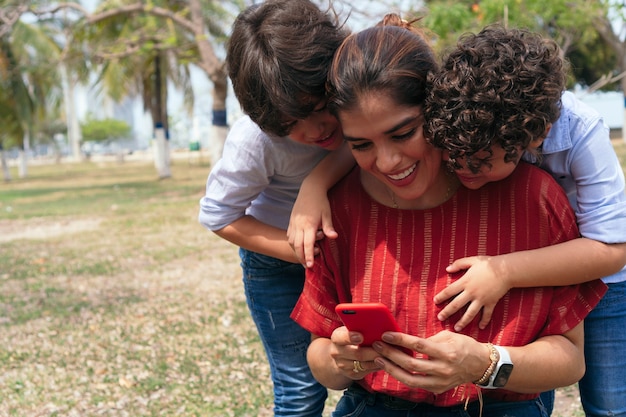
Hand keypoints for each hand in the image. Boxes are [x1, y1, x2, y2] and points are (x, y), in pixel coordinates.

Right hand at [287, 189, 336, 267]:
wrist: (310, 189)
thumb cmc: (321, 202)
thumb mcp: (327, 213)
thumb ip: (328, 227)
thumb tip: (334, 237)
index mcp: (309, 225)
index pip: (308, 244)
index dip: (309, 256)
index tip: (310, 265)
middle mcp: (299, 225)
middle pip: (297, 246)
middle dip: (301, 257)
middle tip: (307, 266)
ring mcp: (293, 223)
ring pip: (292, 242)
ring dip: (297, 251)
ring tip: (303, 257)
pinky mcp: (291, 221)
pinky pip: (289, 236)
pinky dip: (293, 243)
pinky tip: (298, 246)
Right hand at [329, 326, 381, 379]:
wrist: (341, 354)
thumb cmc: (352, 336)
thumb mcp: (352, 328)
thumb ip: (360, 325)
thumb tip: (379, 321)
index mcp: (337, 337)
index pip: (342, 337)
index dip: (351, 337)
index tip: (361, 336)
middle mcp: (337, 352)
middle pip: (357, 353)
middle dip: (373, 351)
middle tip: (385, 347)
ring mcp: (343, 365)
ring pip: (364, 364)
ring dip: (378, 359)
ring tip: (390, 354)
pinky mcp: (351, 374)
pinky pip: (367, 371)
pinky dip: (378, 365)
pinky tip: (386, 360)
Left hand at [372, 330, 487, 393]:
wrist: (480, 365)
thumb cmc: (464, 346)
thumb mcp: (449, 336)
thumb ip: (429, 339)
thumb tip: (408, 341)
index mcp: (447, 353)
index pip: (419, 346)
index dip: (401, 340)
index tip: (386, 335)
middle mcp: (443, 369)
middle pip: (411, 364)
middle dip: (391, 354)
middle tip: (377, 345)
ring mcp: (440, 381)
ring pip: (410, 379)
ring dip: (392, 369)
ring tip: (378, 359)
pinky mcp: (437, 389)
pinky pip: (415, 384)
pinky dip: (401, 377)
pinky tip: (391, 368)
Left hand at [433, 256, 510, 330]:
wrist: (506, 270)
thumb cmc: (488, 264)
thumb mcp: (471, 260)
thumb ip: (458, 264)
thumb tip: (447, 269)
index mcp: (465, 282)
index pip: (449, 291)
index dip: (441, 297)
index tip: (435, 302)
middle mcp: (471, 292)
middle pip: (456, 305)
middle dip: (447, 312)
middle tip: (440, 318)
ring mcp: (481, 299)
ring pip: (470, 313)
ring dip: (462, 322)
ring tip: (456, 328)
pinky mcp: (491, 302)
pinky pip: (487, 314)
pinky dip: (484, 321)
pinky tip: (480, 327)